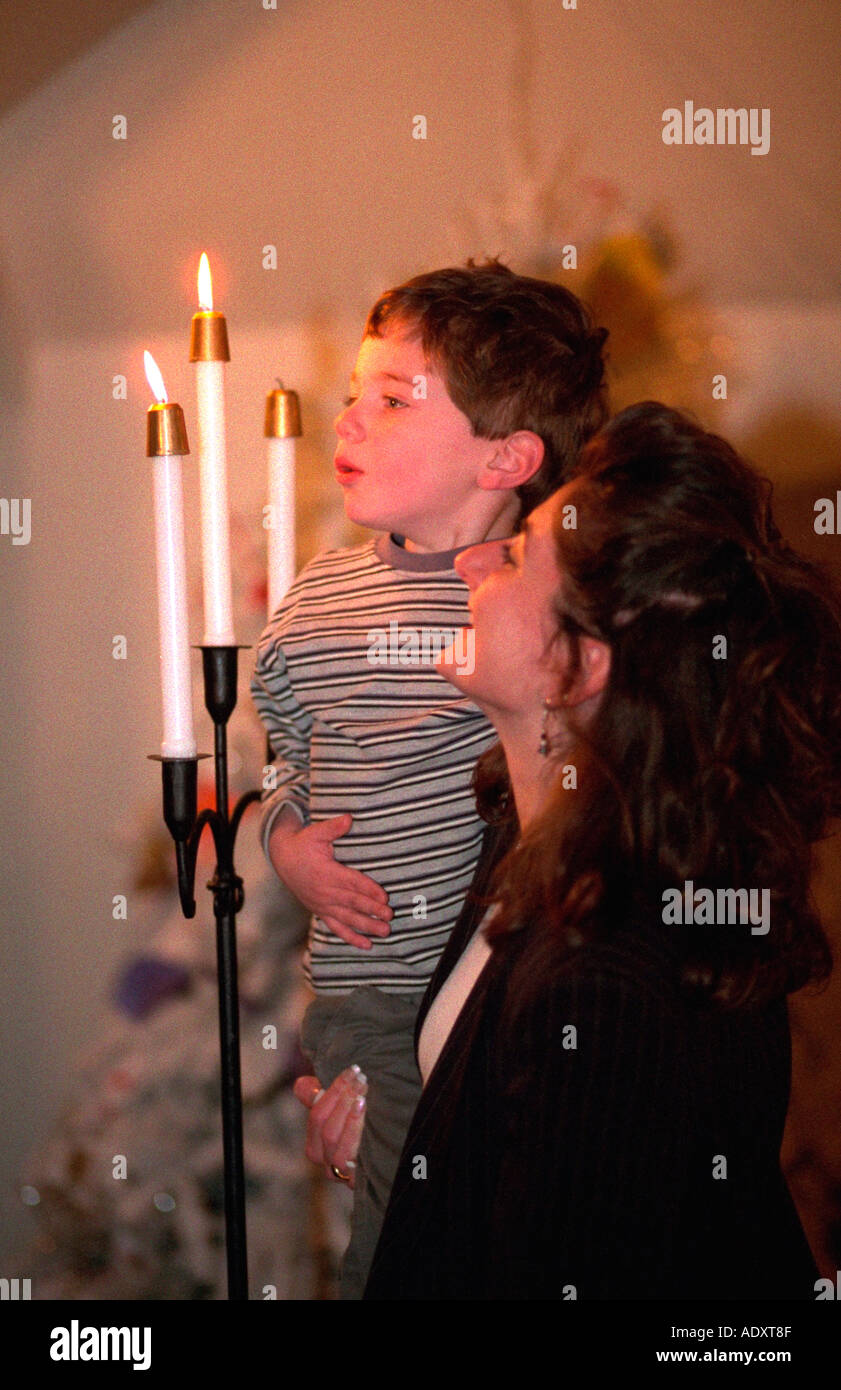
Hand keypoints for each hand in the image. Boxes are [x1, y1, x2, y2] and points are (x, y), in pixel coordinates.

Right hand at [268, 809, 392, 948]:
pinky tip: (367, 945)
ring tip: (384, 932)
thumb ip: (333, 827)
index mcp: (326, 872)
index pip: (351, 882)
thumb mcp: (315, 832)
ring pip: (347, 918)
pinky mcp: (321, 911)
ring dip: (366, 926)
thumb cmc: (303, 844)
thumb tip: (348, 818)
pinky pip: (337, 927)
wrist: (283, 860)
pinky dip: (351, 937)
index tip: (384, 896)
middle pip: (352, 903)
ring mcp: (322, 904)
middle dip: (372, 910)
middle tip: (390, 916)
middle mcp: (324, 892)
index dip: (368, 889)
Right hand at [294, 1067, 367, 1186]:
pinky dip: (353, 1126)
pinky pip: (346, 1153)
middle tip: (361, 1076)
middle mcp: (324, 1161)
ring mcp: (339, 1173)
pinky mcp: (354, 1181)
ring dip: (346, 1107)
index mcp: (317, 1146)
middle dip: (341, 1094)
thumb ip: (323, 1100)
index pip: (316, 1113)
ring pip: (331, 1136)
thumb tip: (302, 1084)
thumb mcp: (347, 1117)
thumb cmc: (369, 1137)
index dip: (334, 1089)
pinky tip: (364, 1108)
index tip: (353, 1069)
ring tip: (363, 1089)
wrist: (396, 1168)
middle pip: (322, 1123)